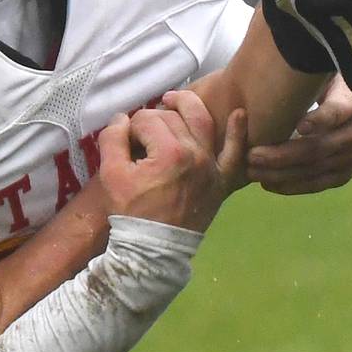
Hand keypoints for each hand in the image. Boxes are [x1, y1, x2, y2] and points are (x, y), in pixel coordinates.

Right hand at [99, 90, 246, 231]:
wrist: (153, 250)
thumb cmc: (131, 213)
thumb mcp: (111, 175)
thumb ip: (113, 139)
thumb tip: (122, 119)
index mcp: (169, 153)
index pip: (148, 120)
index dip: (132, 127)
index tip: (125, 140)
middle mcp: (196, 154)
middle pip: (172, 119)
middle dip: (153, 121)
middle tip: (141, 134)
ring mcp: (212, 166)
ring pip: (202, 123)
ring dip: (188, 107)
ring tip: (173, 101)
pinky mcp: (221, 179)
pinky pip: (234, 153)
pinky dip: (238, 133)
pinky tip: (240, 114)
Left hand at [247, 75, 351, 194]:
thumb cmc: (340, 96)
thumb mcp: (333, 82)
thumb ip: (312, 80)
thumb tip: (282, 57)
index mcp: (351, 107)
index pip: (337, 113)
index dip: (320, 120)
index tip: (300, 125)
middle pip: (317, 149)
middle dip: (282, 155)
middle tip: (252, 154)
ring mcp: (350, 161)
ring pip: (312, 171)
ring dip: (280, 173)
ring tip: (253, 171)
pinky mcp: (343, 177)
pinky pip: (315, 185)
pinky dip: (290, 186)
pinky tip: (268, 184)